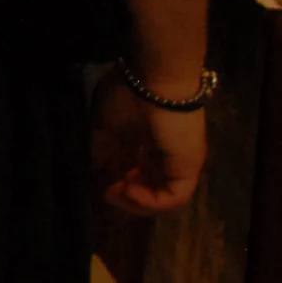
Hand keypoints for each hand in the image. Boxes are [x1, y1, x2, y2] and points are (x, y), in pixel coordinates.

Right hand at [91, 73, 206, 216]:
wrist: (154, 80)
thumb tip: (93, 171)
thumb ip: (101, 149)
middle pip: (155, 188)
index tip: (105, 183)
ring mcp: (182, 163)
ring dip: (139, 203)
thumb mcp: (105, 124)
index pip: (144, 173)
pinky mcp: (188, 168)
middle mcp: (171, 155)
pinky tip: (130, 190)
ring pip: (165, 197)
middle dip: (131, 197)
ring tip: (119, 192)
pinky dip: (151, 201)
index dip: (124, 183)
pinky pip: (173, 197)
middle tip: (110, 192)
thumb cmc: (129, 94)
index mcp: (154, 143)